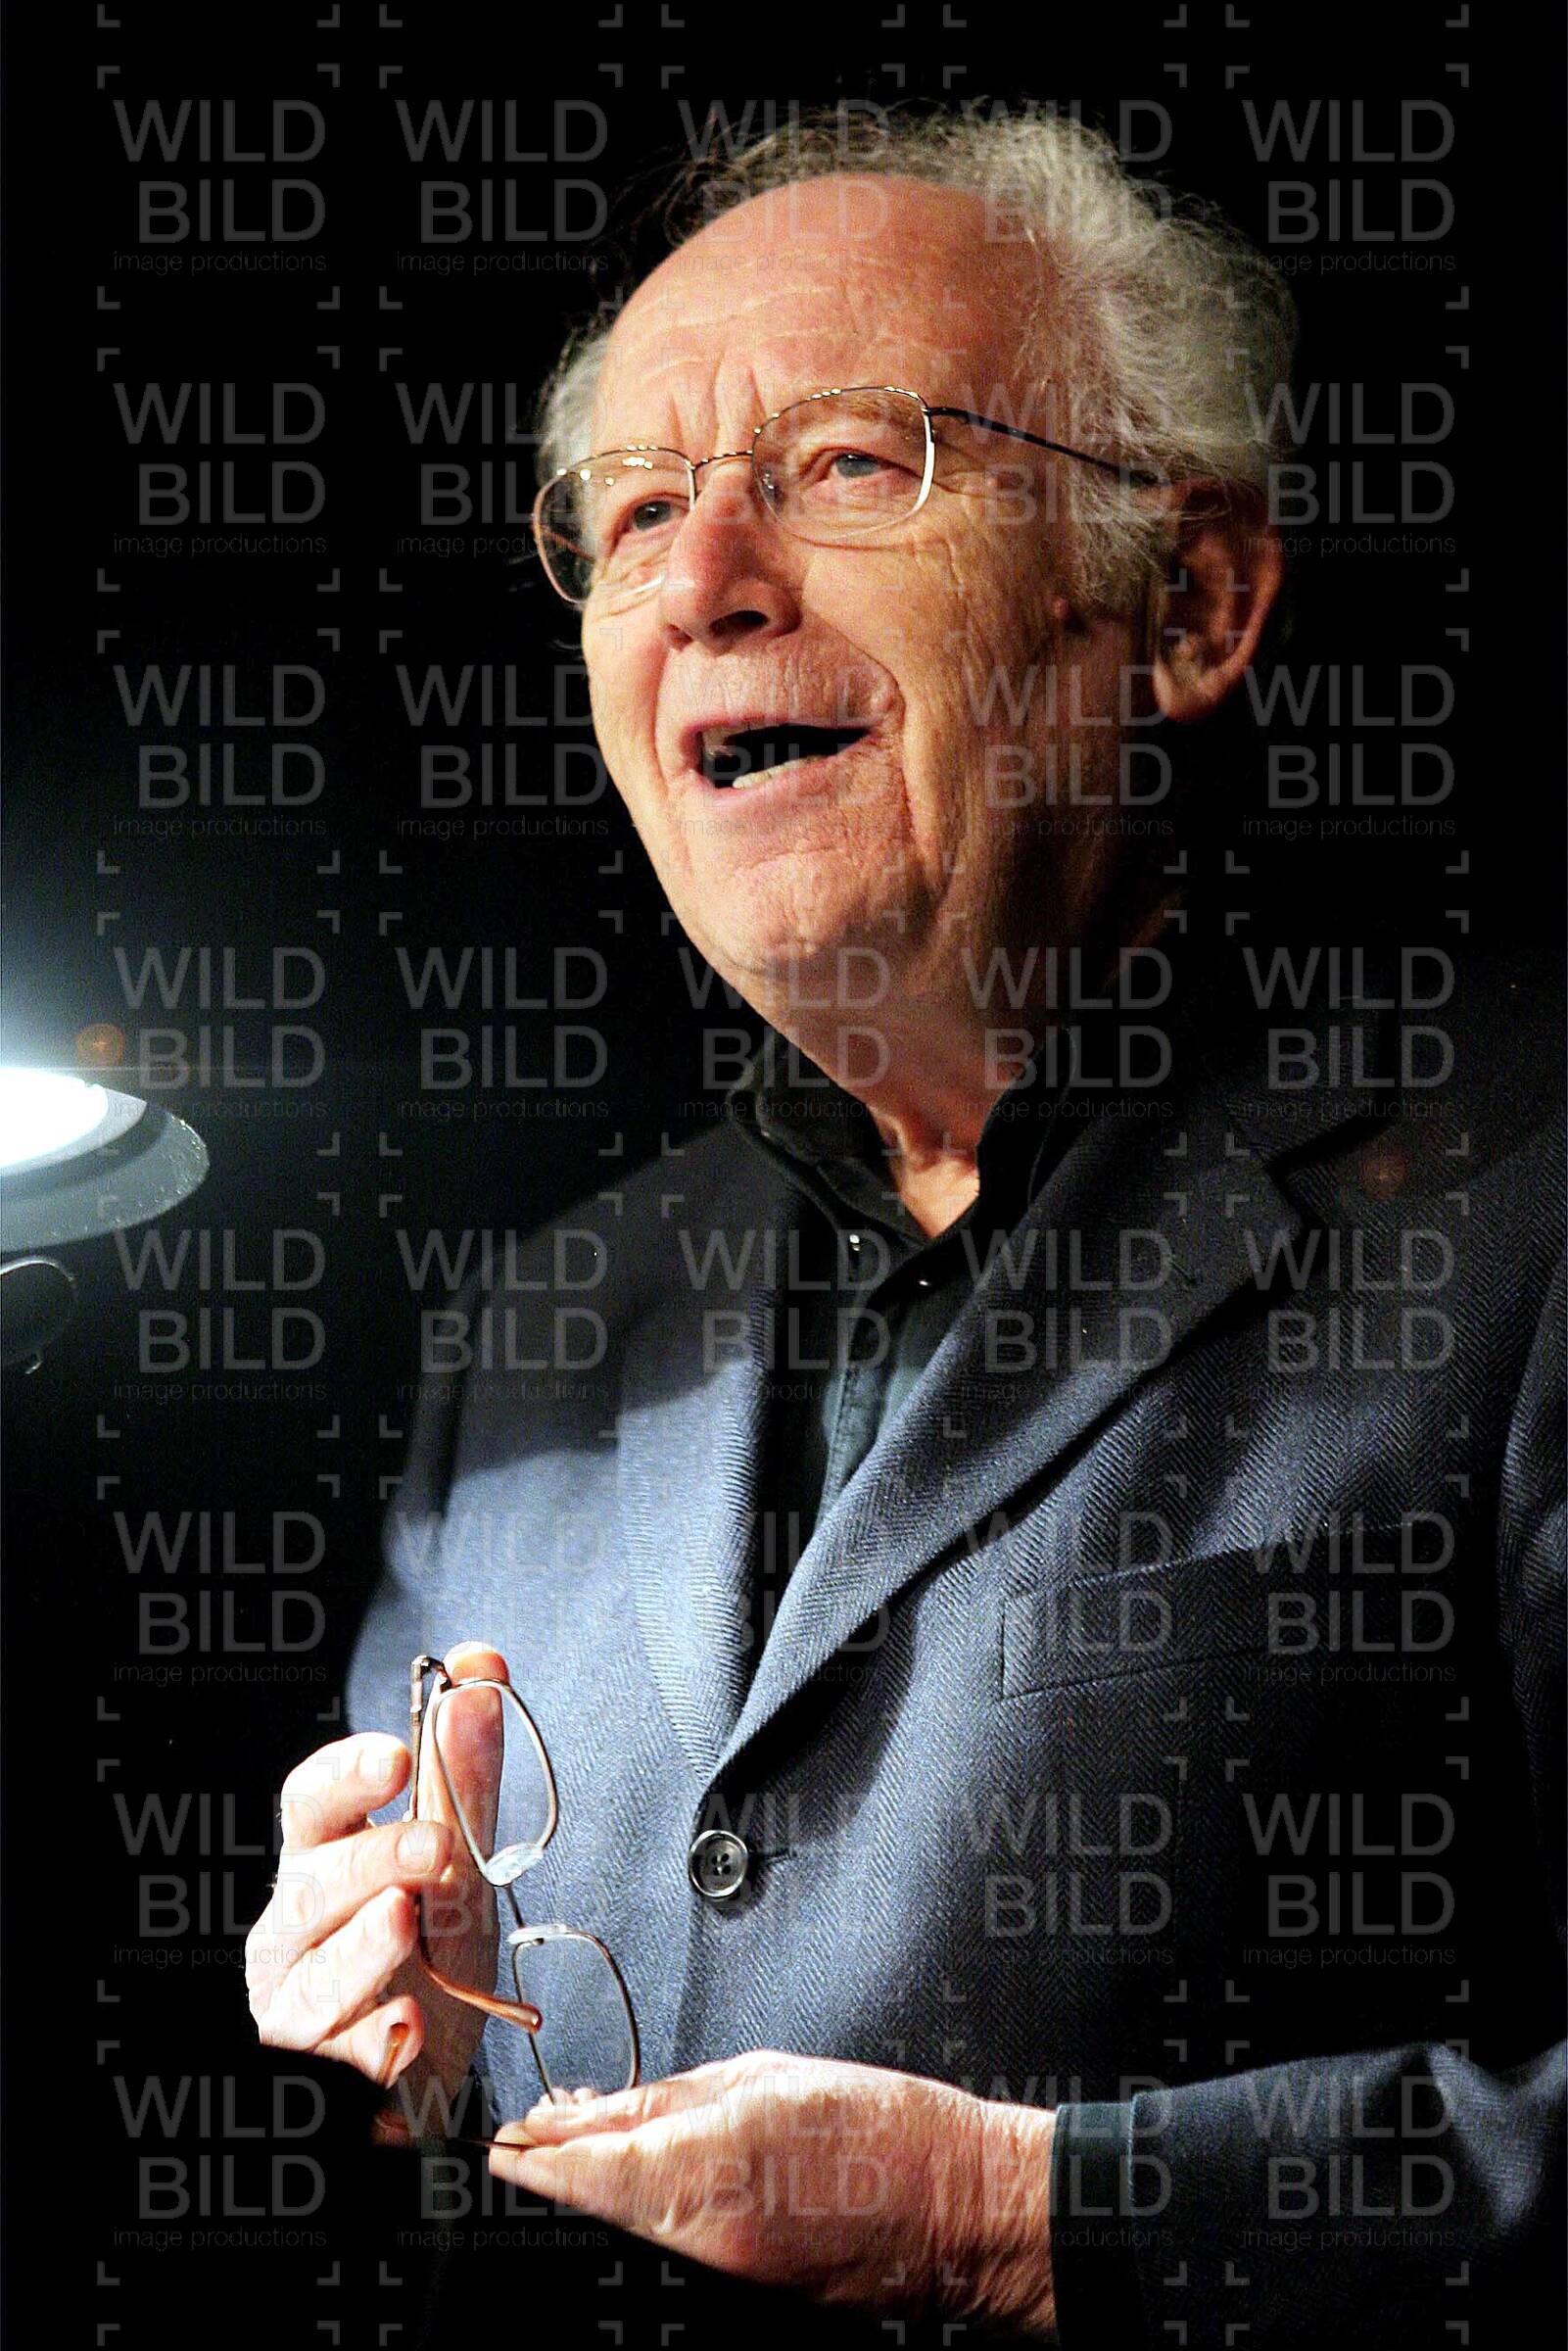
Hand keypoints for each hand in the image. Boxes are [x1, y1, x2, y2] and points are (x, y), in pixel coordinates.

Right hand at [244, 1642, 508, 2128]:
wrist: (424, 2074)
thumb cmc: (427, 1955)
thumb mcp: (456, 1866)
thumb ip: (463, 1776)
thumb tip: (480, 1665)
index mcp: (323, 1863)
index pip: (311, 1805)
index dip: (345, 1777)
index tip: (396, 1755)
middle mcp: (295, 1932)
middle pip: (312, 1886)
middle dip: (371, 1860)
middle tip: (436, 1844)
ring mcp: (296, 2007)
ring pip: (312, 1977)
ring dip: (360, 1948)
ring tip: (405, 1918)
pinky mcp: (318, 2073)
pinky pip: (336, 2061)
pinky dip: (370, 2047)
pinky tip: (406, 2028)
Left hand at [487, 2049, 1056, 2338]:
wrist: (951, 2211)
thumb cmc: (876, 2129)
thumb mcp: (762, 2079)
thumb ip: (661, 2101)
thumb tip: (580, 2115)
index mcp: (711, 2164)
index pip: (579, 2174)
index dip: (527, 2160)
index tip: (501, 2144)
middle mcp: (705, 2237)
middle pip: (587, 2216)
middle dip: (550, 2182)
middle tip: (530, 2148)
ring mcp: (718, 2281)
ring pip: (620, 2238)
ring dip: (592, 2202)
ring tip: (586, 2161)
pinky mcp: (736, 2301)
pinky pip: (662, 2255)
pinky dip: (638, 2223)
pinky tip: (642, 2194)